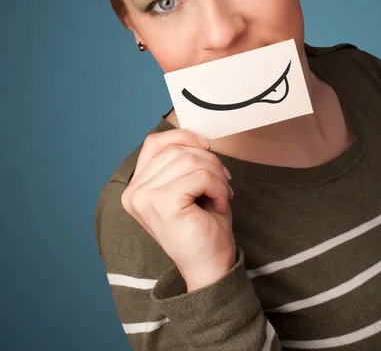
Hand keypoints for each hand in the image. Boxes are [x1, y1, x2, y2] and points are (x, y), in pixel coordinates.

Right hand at [121, 128, 235, 289]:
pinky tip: (220, 204)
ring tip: (221, 195)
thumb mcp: (188, 185)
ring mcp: (145, 197)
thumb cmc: (202, 226)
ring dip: (216, 175)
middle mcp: (134, 192)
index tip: (208, 147)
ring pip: (190, 159)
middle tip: (223, 183)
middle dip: (208, 161)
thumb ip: (183, 161)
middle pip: (177, 150)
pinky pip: (200, 176)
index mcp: (135, 187)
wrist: (210, 268)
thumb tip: (199, 138)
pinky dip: (218, 187)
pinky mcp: (163, 203)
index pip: (155, 142)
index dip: (184, 136)